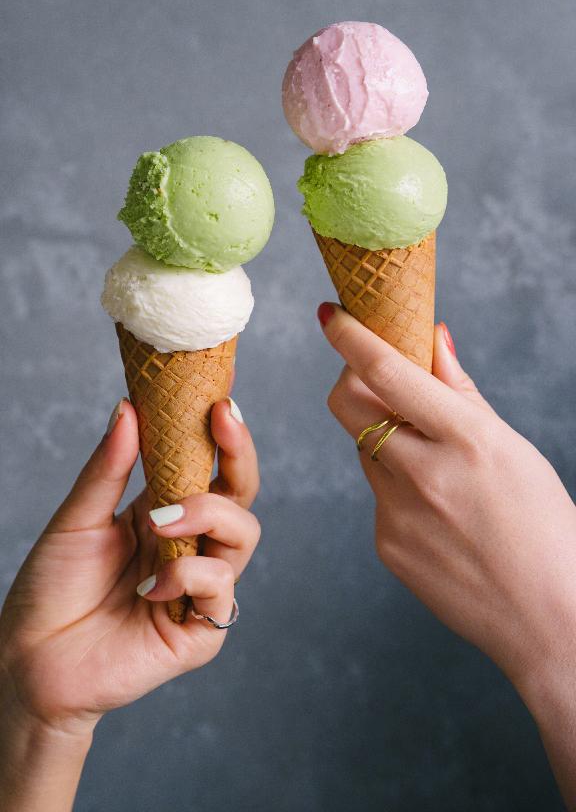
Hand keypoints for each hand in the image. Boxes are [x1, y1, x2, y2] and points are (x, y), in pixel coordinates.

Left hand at [0, 397, 259, 741]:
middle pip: (241, 495)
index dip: (225, 436)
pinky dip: (189, 576)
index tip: (222, 401)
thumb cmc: (51, 589)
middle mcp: (190, 545)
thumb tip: (129, 407)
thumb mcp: (77, 518)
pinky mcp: (199, 633)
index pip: (212, 469)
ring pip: (243, 536)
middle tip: (220, 422)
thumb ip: (109, 467)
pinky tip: (149, 586)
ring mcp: (198, 588)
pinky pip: (221, 593)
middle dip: (239, 456)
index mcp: (166, 514)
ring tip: (160, 520)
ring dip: (208, 514)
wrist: (28, 659)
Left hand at [318, 304, 575, 699]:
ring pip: (365, 449)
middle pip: (346, 405)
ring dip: (384, 438)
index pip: (387, 373)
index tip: (329, 314)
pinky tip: (440, 513)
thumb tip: (432, 339)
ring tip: (434, 463)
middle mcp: (424, 474)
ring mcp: (398, 514)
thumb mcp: (513, 449)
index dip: (349, 337)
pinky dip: (398, 488)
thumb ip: (462, 393)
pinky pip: (379, 496)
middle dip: (351, 380)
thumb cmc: (545, 527)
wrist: (550, 620)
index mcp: (466, 440)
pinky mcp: (386, 545)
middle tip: (376, 380)